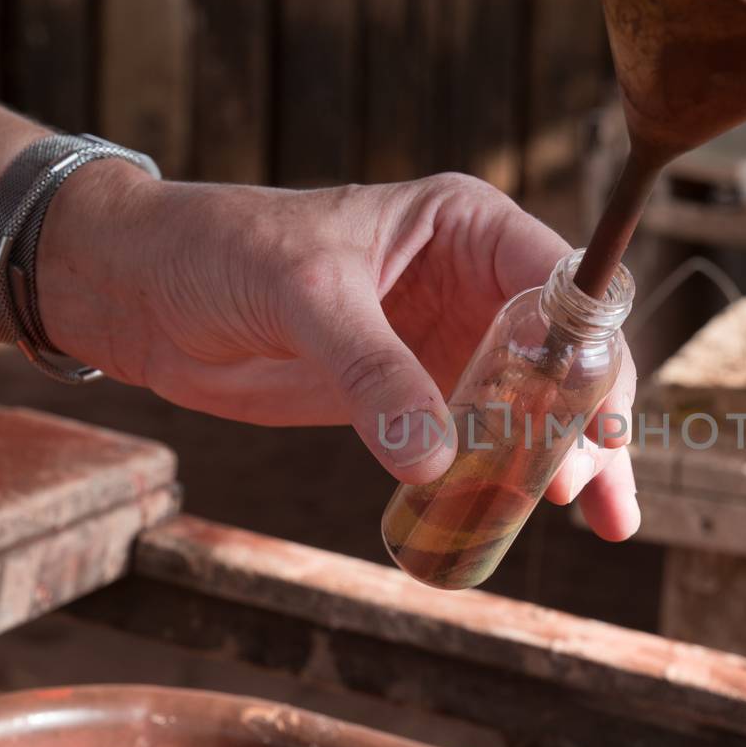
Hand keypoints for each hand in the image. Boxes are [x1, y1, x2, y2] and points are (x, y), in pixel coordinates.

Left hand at [38, 167, 639, 542]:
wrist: (144, 293)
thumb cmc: (223, 251)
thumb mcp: (306, 294)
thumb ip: (372, 371)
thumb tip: (435, 462)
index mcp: (466, 227)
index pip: (560, 283)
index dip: (587, 346)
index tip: (589, 411)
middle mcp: (475, 284)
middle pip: (567, 354)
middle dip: (587, 417)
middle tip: (578, 482)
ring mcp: (450, 347)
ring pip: (537, 407)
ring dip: (569, 460)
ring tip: (602, 517)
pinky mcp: (417, 399)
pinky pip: (481, 445)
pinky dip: (508, 483)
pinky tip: (537, 519)